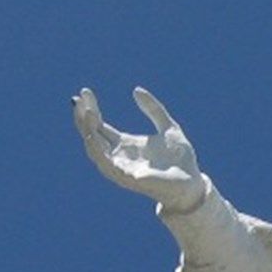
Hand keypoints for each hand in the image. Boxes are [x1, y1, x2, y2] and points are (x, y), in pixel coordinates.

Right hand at [73, 86, 207, 213]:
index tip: (85, 92)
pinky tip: (92, 133)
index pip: (100, 125)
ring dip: (87, 130)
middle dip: (83, 117)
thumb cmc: (181, 159)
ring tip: (86, 111)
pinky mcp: (126, 177)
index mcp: (126, 144)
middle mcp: (119, 156)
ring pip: (94, 148)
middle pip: (92, 134)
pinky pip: (105, 163)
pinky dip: (96, 148)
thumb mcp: (168, 127)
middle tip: (79, 98)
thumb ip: (153, 109)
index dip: (91, 110)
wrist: (192, 181)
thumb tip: (136, 90)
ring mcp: (121, 167)